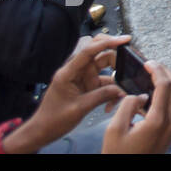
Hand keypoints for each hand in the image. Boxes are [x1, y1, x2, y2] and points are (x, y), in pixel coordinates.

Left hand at [0, 35, 127, 152]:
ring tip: (121, 89)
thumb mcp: (79, 108)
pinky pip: (104, 80)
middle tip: (127, 60)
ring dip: (115, 75)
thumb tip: (122, 90)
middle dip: (114, 53)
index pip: (88, 50)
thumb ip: (102, 96)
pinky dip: (111, 89)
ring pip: (104, 66)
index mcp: (68, 72)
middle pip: (98, 52)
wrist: (43, 131)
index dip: (107, 42)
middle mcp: (76, 70)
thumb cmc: (54, 119)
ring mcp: (82, 77)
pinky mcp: (87, 84)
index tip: (124, 40)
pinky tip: (112, 103)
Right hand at [102, 61, 170, 153]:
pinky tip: (149, 95)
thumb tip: (140, 95)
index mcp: (158, 121)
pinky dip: (163, 96)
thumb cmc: (118, 156)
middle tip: (150, 66)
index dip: (157, 70)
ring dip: (165, 84)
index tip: (147, 62)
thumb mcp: (114, 130)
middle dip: (164, 72)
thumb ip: (128, 106)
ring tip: (148, 77)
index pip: (165, 85)